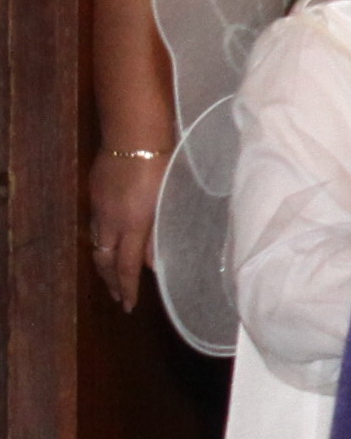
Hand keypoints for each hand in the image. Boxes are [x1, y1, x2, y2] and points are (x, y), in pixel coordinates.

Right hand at [87, 147, 166, 308]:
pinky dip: (101, 240)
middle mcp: (110, 219)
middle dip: (111, 281)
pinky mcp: (94, 192)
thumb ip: (159, 233)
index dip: (127, 287)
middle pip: (105, 259)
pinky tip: (107, 242)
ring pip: (96, 243)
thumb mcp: (168, 201)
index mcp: (133, 223)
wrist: (134, 134)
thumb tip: (153, 261)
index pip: (126, 266)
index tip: (128, 305)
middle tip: (118, 297)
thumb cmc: (163, 164)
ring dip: (104, 263)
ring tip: (111, 276)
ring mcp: (99, 205)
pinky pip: (95, 225)